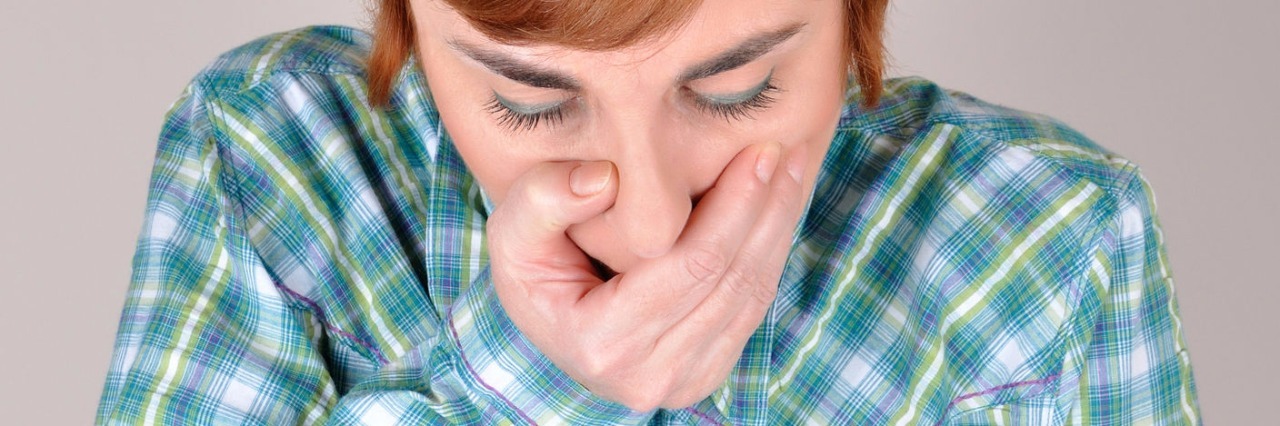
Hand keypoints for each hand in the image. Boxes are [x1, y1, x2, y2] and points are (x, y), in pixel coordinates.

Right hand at [487, 142, 807, 410]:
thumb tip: (605, 178)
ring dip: (778, 229)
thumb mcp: (513, 231)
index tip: (761, 150)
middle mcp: (646, 377)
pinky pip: (751, 310)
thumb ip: (544, 199)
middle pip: (731, 282)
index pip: (690, 266)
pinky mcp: (703, 376)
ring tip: (793, 168)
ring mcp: (680, 384)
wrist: (544, 317)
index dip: (734, 206)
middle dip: (767, 210)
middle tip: (788, 150)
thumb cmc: (531, 266)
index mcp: (601, 343)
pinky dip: (770, 255)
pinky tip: (777, 209)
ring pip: (752, 297)